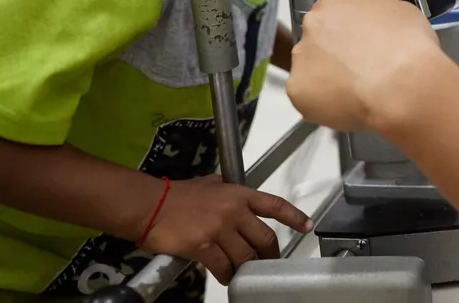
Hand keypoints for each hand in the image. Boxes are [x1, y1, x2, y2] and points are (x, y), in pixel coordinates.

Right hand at [140, 175, 311, 284]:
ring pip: (245, 256)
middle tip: (267, 261)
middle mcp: (234, 211)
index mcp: (239, 194)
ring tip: (242, 271)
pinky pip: (224, 267)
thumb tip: (235, 190)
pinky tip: (225, 275)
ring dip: (246, 267)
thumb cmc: (178, 194)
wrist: (151, 205)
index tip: (307, 226)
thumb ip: (227, 188)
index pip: (275, 206)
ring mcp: (219, 229)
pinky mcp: (204, 246)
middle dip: (269, 254)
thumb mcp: (210, 183)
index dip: (294, 217)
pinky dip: (227, 274)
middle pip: (265, 238)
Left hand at [286, 0, 446, 132]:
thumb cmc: (409, 47)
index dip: (348, 34)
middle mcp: (313, 24)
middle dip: (334, 56)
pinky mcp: (297, 89)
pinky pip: (309, 99)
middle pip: (318, 41)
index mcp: (336, 1)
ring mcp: (301, 56)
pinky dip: (324, 106)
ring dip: (327, 81)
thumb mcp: (402, 14)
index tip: (360, 47)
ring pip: (311, 71)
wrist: (403, 83)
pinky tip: (349, 107)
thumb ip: (378, 19)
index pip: (334, 14)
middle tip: (359, 71)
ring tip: (358, 94)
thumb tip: (378, 33)